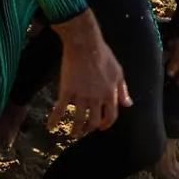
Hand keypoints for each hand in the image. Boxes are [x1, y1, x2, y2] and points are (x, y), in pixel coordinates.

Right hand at [49, 11, 131, 137]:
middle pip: (93, 121)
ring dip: (75, 130)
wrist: (85, 45)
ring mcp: (81, 96)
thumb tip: (128, 105)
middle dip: (89, 129)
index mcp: (110, 94)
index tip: (101, 127)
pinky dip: (54, 120)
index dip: (106, 124)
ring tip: (73, 134)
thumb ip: (123, 90)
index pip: (111, 116)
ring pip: (78, 120)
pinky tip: (50, 127)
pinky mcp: (66, 91)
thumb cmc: (104, 56)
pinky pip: (59, 110)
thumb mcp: (118, 72)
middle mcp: (96, 98)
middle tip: (84, 131)